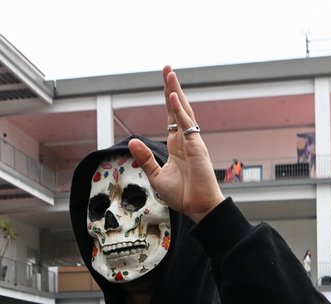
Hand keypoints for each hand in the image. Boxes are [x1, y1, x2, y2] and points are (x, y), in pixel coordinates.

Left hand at [128, 66, 224, 222]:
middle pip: (177, 107)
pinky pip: (186, 125)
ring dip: (176, 91)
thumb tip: (132, 141)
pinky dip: (179, 111)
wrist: (198, 208)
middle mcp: (185, 139)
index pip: (170, 116)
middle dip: (172, 87)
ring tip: (170, 73)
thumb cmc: (182, 195)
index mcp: (176, 145)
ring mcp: (192, 141)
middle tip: (167, 68)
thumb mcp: (155, 175)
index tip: (165, 83)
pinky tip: (173, 97)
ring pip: (183, 111)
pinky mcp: (196, 147)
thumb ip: (145, 158)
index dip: (167, 99)